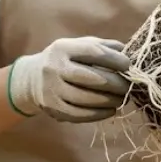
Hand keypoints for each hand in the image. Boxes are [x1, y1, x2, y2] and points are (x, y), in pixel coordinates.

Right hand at [8, 36, 132, 122]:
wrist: (32, 78)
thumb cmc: (65, 60)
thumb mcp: (79, 46)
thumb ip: (103, 47)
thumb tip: (128, 52)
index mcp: (63, 48)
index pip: (92, 52)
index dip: (114, 59)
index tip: (128, 65)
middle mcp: (55, 68)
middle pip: (92, 78)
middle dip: (115, 84)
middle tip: (128, 87)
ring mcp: (52, 90)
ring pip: (86, 99)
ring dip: (109, 100)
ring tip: (121, 99)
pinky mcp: (52, 108)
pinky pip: (79, 114)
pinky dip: (99, 114)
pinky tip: (110, 110)